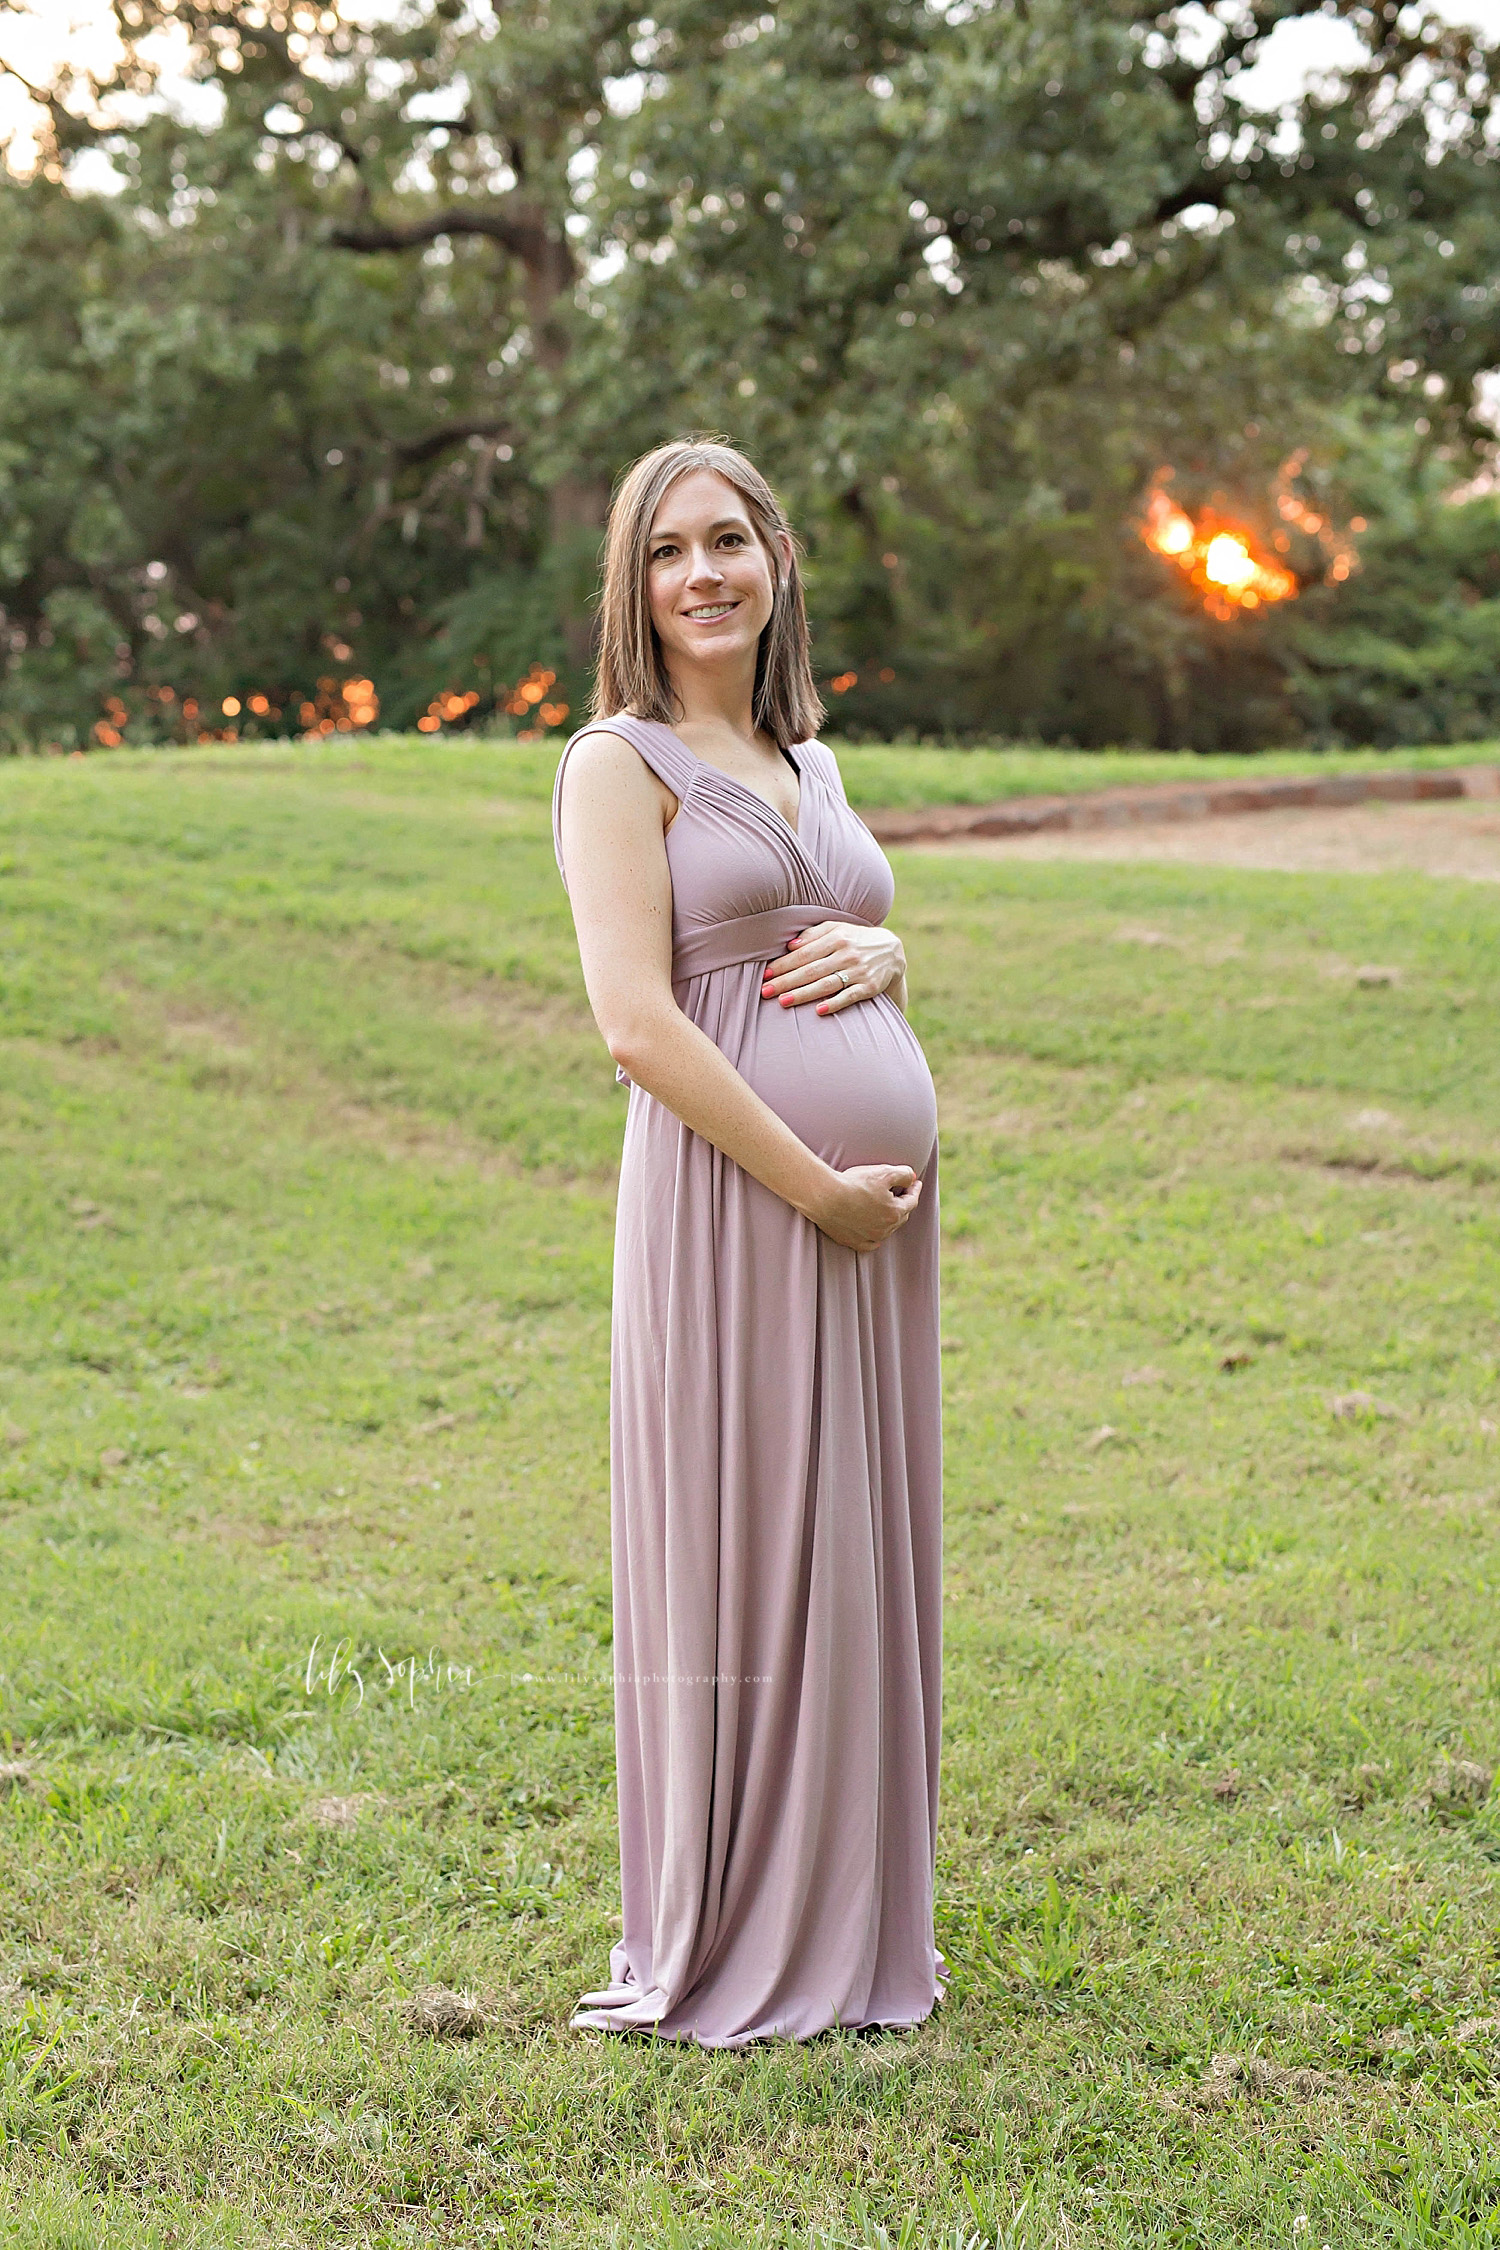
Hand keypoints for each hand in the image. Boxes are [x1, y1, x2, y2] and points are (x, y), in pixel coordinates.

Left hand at [761, 921, 906, 1014]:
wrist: (892, 951)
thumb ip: (814, 934)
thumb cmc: (855, 940)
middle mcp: (846, 954)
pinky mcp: (869, 987)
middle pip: (811, 970)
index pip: (804, 953)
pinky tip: (818, 1010)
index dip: (784, 964)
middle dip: (787, 981)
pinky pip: (849, 996)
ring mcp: (858, 971)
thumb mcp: (837, 928)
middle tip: (766, 991)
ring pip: (826, 984)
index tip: (766, 974)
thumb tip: (790, 945)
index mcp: (836, 938)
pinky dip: (834, 1003)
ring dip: (803, 994)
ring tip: (783, 1002)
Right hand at [813, 1164, 922, 1251]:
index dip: (914, 1189)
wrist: (825, 1197)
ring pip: (887, 1229)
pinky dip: (875, 1237)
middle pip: (901, 1216)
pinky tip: (874, 1231)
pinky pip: (870, 1243)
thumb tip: (912, 1178)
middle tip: (900, 1192)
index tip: (915, 1182)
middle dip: (903, 1203)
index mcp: (894, 1213)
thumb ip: (903, 1174)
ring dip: (889, 1218)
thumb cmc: (854, 1184)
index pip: (912, 1200)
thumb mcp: (883, 1172)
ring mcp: (869, 1238)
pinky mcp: (853, 1242)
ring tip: (885, 1207)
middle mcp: (885, 1229)